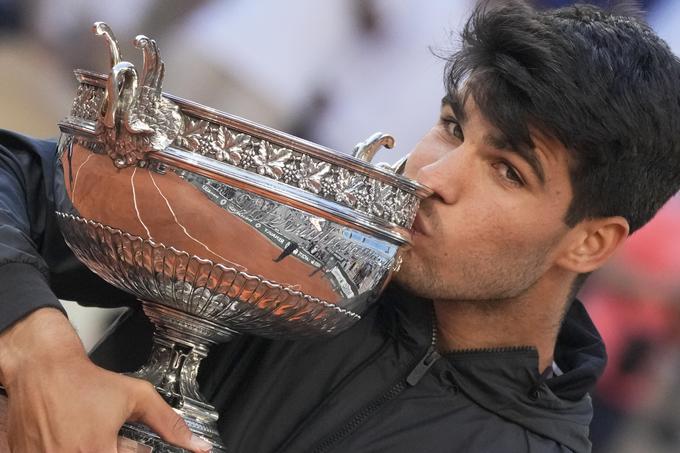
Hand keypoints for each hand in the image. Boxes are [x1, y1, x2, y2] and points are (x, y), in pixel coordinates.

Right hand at [0, 308, 211, 452]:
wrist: (44, 370)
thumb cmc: (85, 382)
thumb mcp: (137, 397)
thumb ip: (169, 423)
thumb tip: (197, 445)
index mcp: (96, 452)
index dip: (131, 449)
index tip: (131, 443)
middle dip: (115, 449)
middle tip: (109, 434)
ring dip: (93, 448)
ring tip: (90, 432)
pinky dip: (69, 449)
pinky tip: (73, 435)